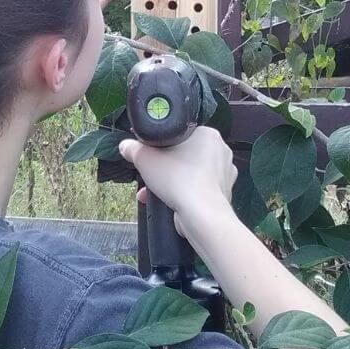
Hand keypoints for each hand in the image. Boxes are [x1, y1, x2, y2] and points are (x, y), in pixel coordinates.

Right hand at [118, 127, 237, 225]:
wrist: (201, 214)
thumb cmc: (179, 180)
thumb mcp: (146, 158)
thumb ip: (133, 149)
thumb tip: (126, 146)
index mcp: (209, 135)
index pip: (181, 134)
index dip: (163, 144)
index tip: (151, 153)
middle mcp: (220, 152)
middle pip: (184, 155)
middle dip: (164, 166)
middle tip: (150, 173)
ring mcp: (224, 174)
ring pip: (189, 174)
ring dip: (169, 182)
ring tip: (150, 192)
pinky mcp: (222, 193)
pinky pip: (196, 189)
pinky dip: (181, 194)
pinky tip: (163, 202)